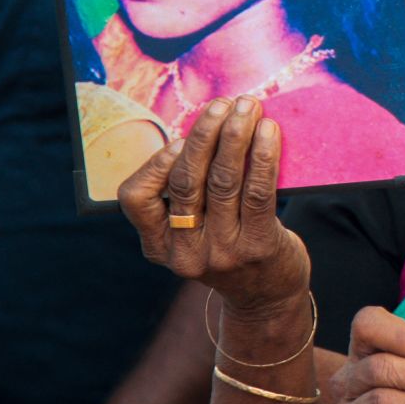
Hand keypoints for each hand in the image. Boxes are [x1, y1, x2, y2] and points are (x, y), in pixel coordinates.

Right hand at [119, 97, 309, 315]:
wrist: (268, 300)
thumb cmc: (230, 249)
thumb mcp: (195, 232)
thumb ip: (189, 195)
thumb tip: (202, 128)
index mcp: (158, 246)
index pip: (135, 198)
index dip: (156, 163)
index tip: (180, 138)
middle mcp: (185, 252)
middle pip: (186, 181)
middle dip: (204, 134)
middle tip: (222, 104)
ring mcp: (222, 252)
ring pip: (223, 181)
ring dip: (236, 136)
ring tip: (248, 107)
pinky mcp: (258, 247)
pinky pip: (258, 192)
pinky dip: (263, 156)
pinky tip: (269, 132)